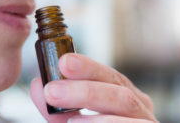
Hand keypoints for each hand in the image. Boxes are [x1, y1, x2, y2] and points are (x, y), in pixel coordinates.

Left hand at [30, 53, 157, 122]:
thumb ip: (59, 110)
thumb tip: (38, 85)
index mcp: (125, 98)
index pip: (109, 76)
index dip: (88, 68)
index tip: (63, 62)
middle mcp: (140, 108)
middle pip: (118, 89)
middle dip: (84, 88)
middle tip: (53, 90)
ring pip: (126, 104)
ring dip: (95, 108)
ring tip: (69, 119)